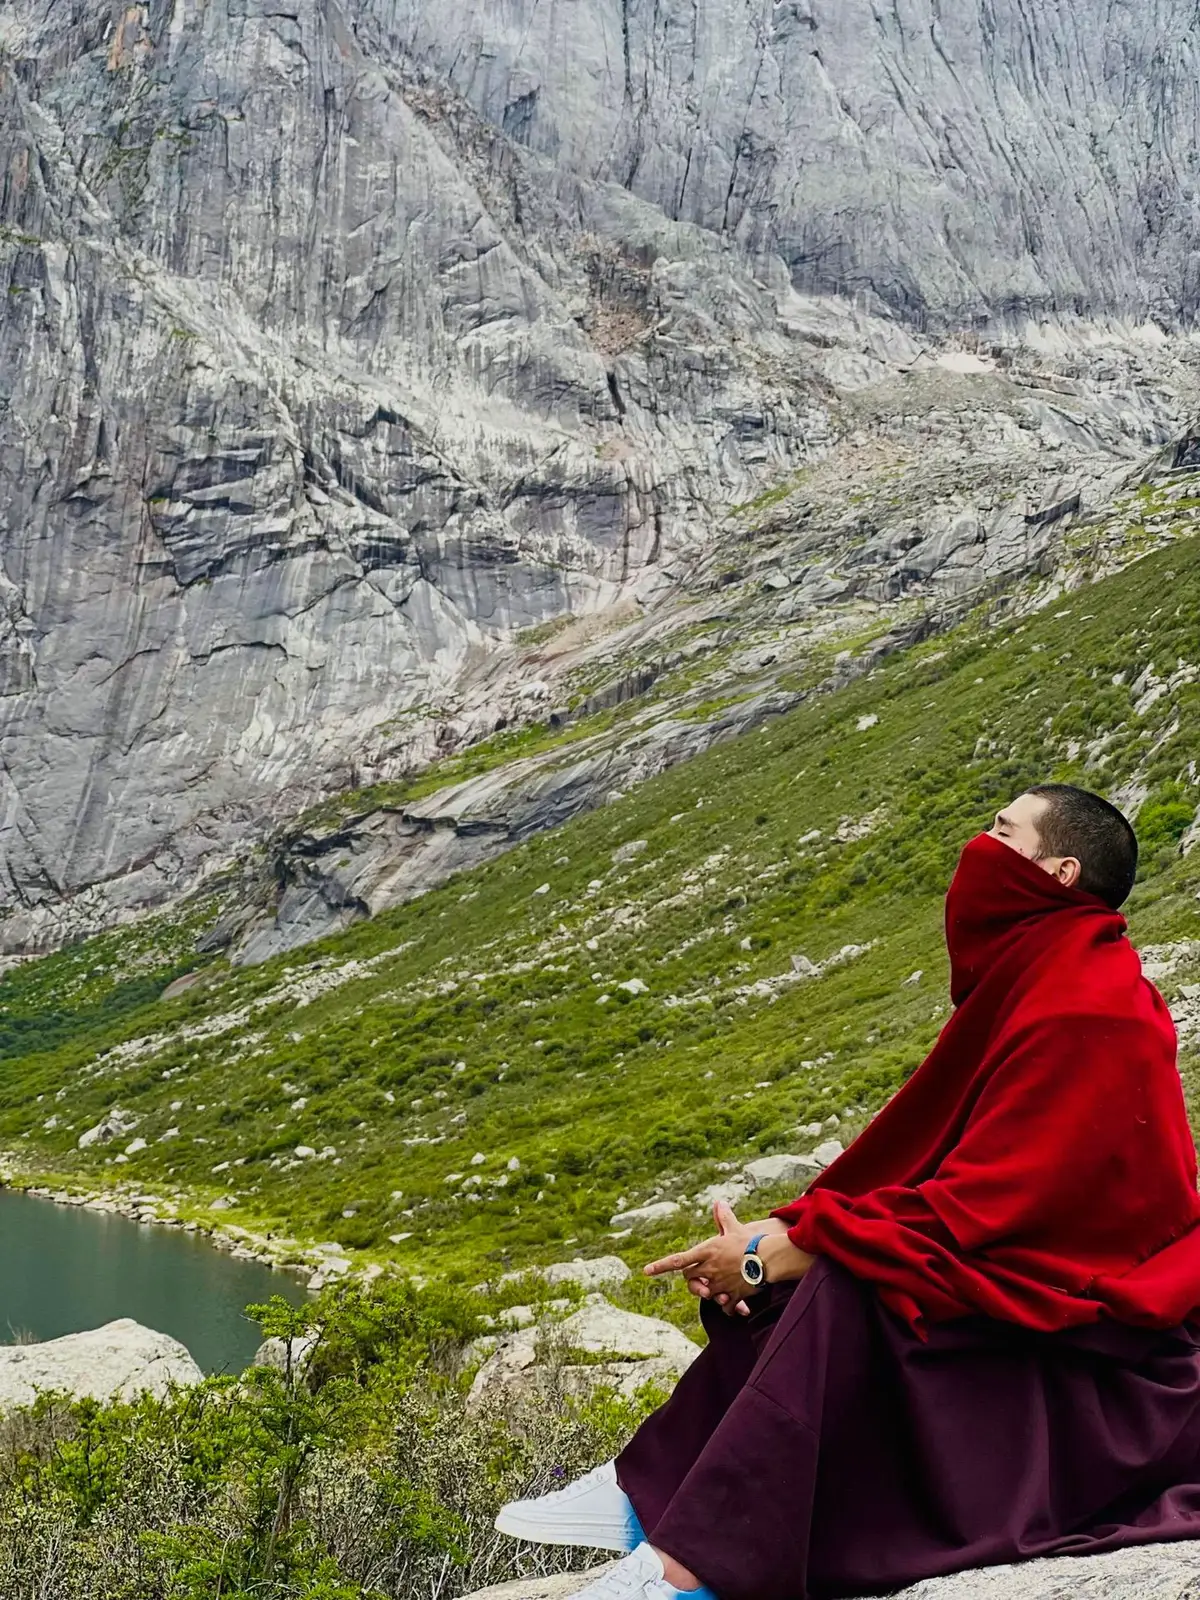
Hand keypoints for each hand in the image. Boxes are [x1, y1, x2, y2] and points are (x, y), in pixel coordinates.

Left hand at [644, 1202, 786, 1314]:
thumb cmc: (750, 1242)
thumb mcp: (734, 1228)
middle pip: (689, 1278)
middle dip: (692, 1278)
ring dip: (708, 1292)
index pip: (678, 1260)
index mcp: (706, 1251)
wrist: (767, 1259)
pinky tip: (734, 1303)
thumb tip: (719, 1202)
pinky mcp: (731, 1295)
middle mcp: (709, 1269)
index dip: (661, 1266)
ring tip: (718, 1288)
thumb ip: (723, 1218)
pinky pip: (723, 1306)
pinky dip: (727, 1306)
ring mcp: (719, 1284)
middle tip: (699, 1276)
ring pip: (704, 1293)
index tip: (646, 1271)